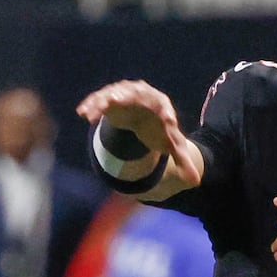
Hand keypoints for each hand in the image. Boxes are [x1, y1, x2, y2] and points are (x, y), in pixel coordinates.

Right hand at [75, 79, 200, 186]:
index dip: (166, 113)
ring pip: (113, 95)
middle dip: (125, 97)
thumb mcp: (170, 143)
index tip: (168, 120)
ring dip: (102, 102)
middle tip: (114, 101)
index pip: (164, 106)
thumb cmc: (158, 129)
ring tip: (91, 114)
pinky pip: (100, 100)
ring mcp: (124, 94)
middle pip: (135, 94)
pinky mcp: (110, 98)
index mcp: (160, 104)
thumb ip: (181, 160)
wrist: (143, 117)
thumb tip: (195, 182)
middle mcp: (141, 95)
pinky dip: (92, 105)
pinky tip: (82, 113)